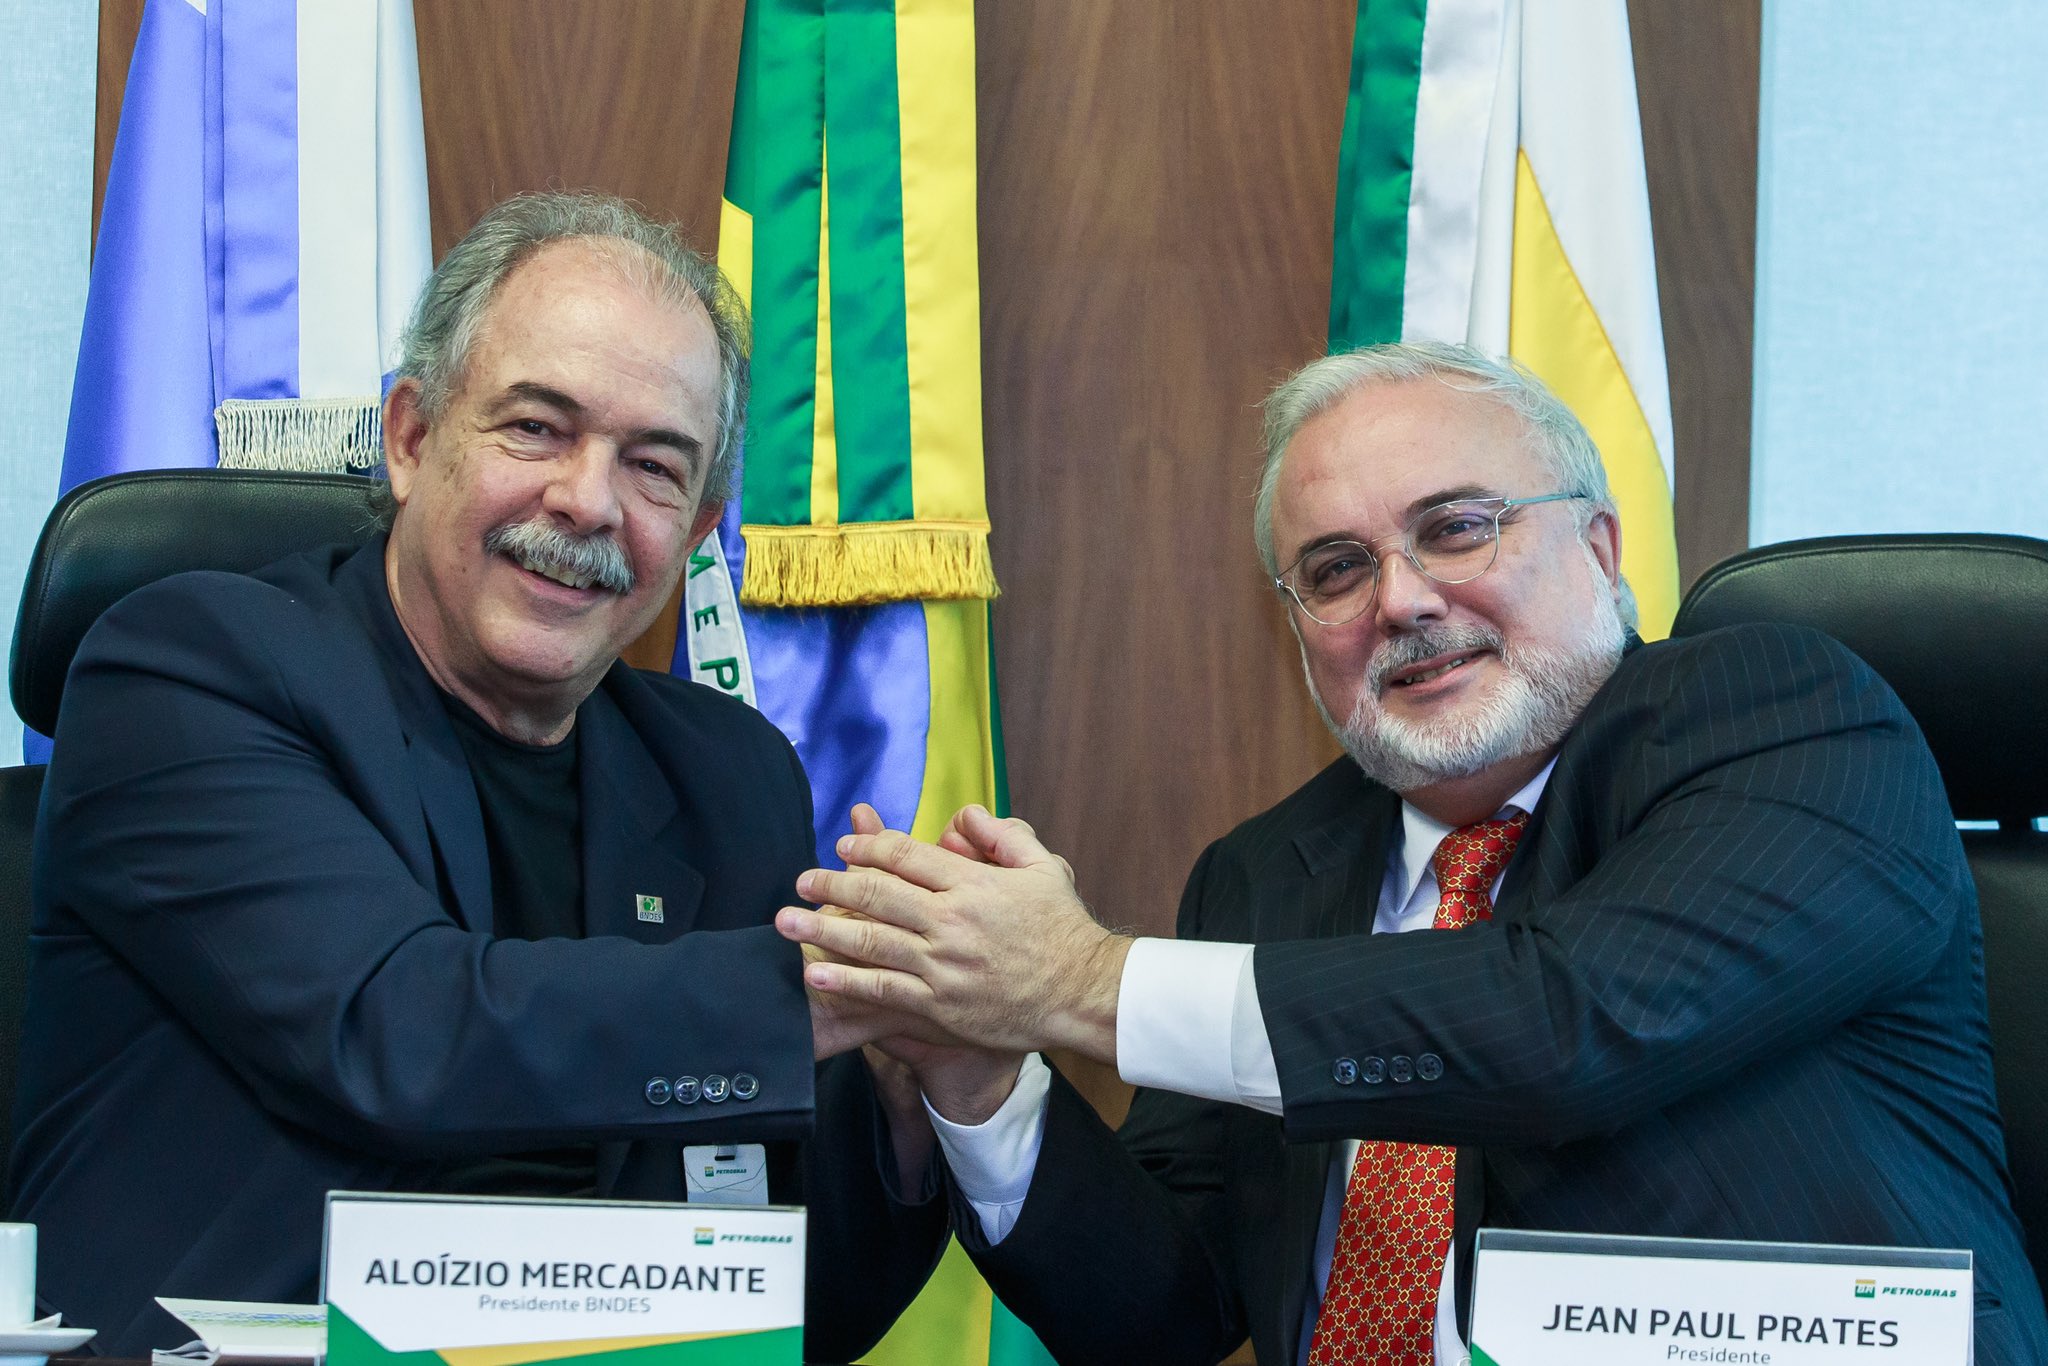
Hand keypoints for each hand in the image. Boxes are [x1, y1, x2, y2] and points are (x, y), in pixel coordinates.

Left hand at [776, 805, 1130, 1063]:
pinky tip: (816, 973)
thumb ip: (1001, 834)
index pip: (905, 855)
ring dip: (822, 929)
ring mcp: (941, 964)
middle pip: (876, 894)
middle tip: (801, 880)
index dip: (867, 847)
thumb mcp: (1042, 866)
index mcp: (971, 882)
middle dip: (830, 885)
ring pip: (870, 941)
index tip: (843, 846)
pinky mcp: (939, 1004)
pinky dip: (846, 981)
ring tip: (787, 921)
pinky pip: (882, 989)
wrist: (1081, 992)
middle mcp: (950, 920)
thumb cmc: (1063, 929)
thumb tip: (962, 815)